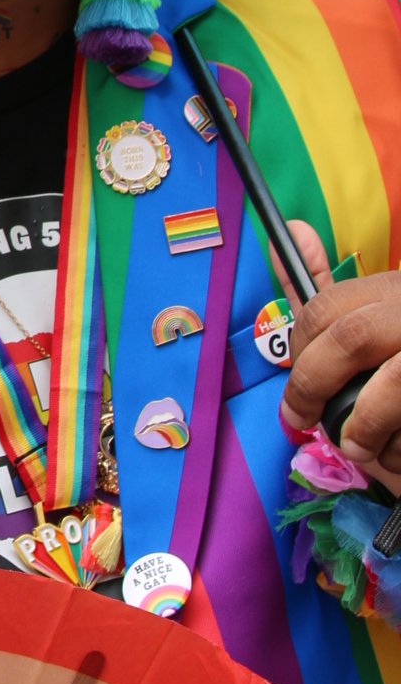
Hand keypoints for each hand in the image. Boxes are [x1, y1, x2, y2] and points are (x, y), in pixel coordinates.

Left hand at [280, 219, 400, 484]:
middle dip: (313, 385)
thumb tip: (293, 231)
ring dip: (365, 426)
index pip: (329, 304)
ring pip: (393, 383)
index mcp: (397, 290)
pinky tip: (399, 453)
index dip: (299, 349)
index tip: (293, 379)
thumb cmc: (400, 358)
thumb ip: (327, 291)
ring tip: (358, 446)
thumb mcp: (372, 317)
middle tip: (301, 419)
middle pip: (352, 338)